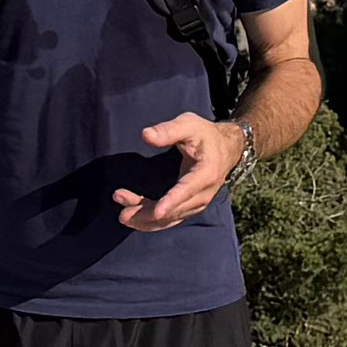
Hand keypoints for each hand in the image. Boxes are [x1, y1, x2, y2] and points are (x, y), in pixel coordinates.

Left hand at [120, 109, 242, 231]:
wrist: (226, 149)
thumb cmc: (204, 134)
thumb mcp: (189, 124)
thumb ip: (168, 130)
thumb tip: (146, 135)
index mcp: (206, 172)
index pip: (188, 189)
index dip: (172, 200)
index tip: (158, 210)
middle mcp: (204, 194)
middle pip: (175, 209)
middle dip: (147, 210)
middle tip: (121, 203)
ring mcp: (198, 204)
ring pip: (170, 218)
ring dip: (146, 218)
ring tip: (123, 215)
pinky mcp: (190, 208)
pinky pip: (171, 220)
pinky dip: (152, 222)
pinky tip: (134, 220)